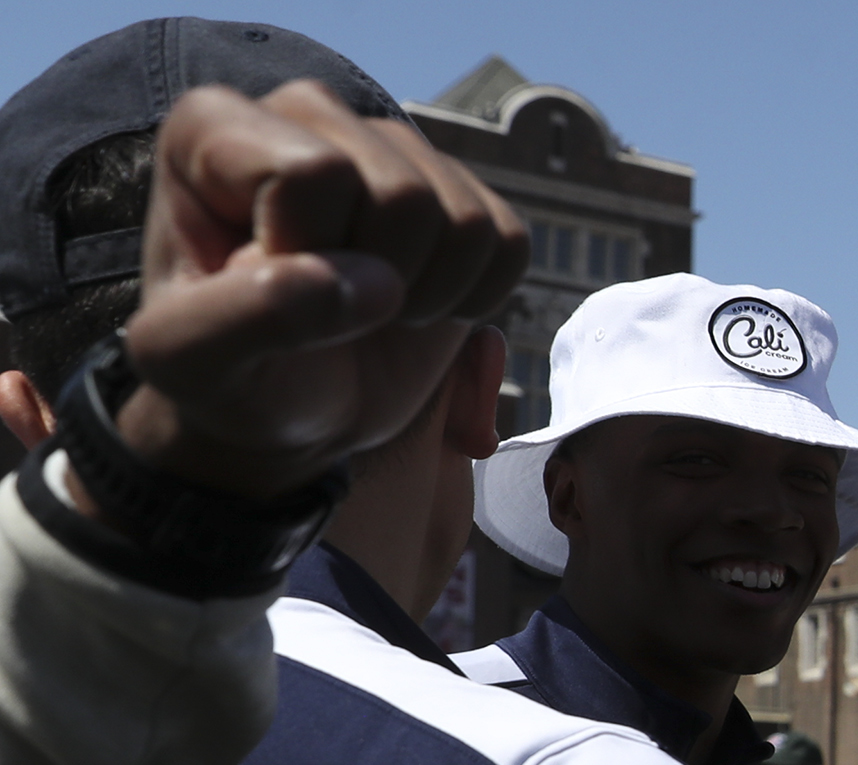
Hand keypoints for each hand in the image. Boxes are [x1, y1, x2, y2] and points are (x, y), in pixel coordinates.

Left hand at [110, 79, 525, 501]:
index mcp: (212, 127)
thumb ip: (249, 317)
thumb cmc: (230, 377)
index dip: (311, 255)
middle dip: (380, 283)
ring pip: (465, 219)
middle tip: (329, 315)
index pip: (316, 174)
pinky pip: (508, 241)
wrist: (291, 406)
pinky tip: (417, 308)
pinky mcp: (456, 188)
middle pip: (404, 195)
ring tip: (370, 314)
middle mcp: (306, 113)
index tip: (267, 291)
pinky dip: (476, 299)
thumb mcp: (196, 365)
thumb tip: (370, 283)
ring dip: (430, 297)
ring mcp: (388, 145)